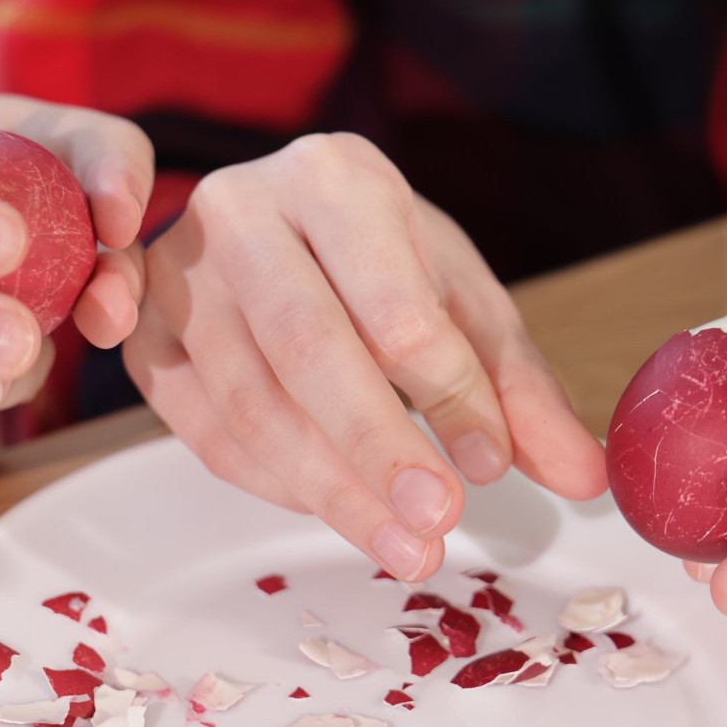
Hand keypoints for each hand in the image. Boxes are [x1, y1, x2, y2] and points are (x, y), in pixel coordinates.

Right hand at [123, 133, 605, 581]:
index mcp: (334, 177)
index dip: (448, 390)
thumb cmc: (374, 262)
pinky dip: (273, 482)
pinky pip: (204, 428)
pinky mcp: (142, 334)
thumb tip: (584, 476)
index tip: (490, 465)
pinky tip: (334, 508)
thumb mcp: (461, 303)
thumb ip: (518, 389)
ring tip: (403, 549)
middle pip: (308, 347)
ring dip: (329, 489)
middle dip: (377, 449)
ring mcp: (176, 271)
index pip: (393, 298)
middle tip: (437, 524)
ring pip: (249, 399)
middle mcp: (242, 209)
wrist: (267, 227)